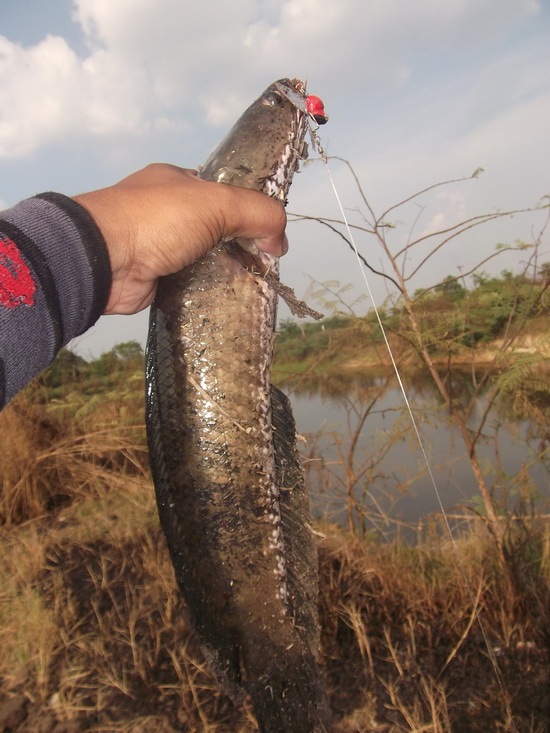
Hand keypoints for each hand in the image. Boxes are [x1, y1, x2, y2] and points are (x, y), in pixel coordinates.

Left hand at [73, 164, 287, 314]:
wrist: (104, 259)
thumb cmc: (158, 219)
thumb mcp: (217, 202)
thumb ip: (258, 213)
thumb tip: (280, 241)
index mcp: (179, 182)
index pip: (225, 191)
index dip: (251, 208)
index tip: (271, 231)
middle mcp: (169, 211)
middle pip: (219, 227)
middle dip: (242, 243)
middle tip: (265, 263)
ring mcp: (161, 245)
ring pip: (207, 257)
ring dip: (228, 270)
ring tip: (255, 284)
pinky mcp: (158, 278)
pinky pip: (193, 282)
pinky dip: (211, 289)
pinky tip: (231, 298)